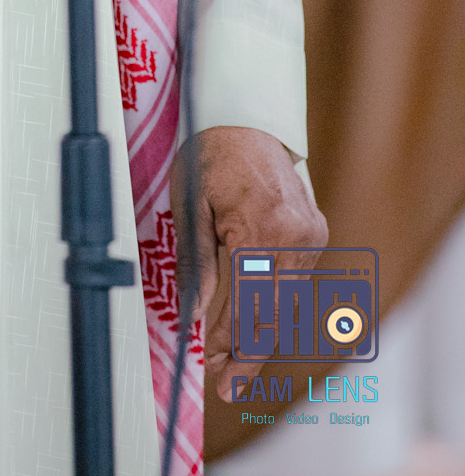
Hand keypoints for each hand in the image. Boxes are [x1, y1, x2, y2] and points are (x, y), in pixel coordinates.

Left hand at [169, 125, 326, 401]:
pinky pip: (294, 283)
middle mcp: (295, 237)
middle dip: (249, 354)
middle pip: (274, 313)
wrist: (246, 119)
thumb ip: (197, 264)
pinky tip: (251, 325)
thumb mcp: (190, 207)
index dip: (228, 340)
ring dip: (262, 335)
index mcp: (261, 228)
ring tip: (235, 365)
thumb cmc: (209, 158)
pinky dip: (274, 306)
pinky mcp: (316, 234)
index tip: (211, 368)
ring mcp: (311, 236)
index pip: (245, 303)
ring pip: (288, 303)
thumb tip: (193, 317)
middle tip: (228, 388)